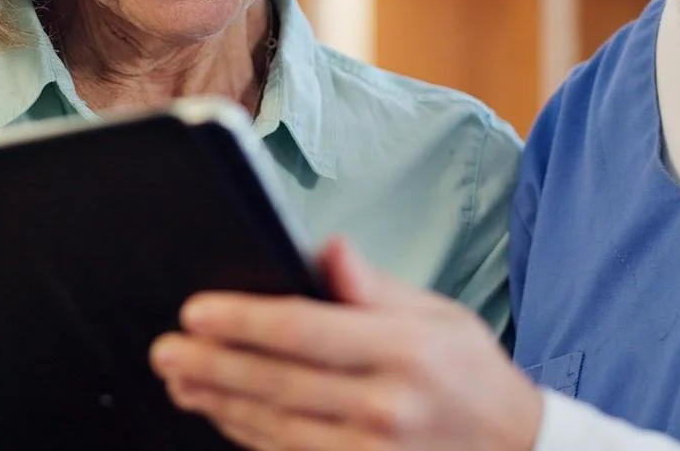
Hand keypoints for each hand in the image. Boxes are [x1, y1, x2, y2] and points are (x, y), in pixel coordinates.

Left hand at [150, 238, 542, 450]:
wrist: (515, 450)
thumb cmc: (470, 374)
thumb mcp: (438, 313)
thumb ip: (373, 286)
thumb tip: (328, 248)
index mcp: (405, 349)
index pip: (305, 330)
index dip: (242, 321)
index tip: (195, 311)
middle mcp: (386, 405)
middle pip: (277, 383)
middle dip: (211, 365)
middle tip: (165, 351)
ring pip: (274, 427)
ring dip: (218, 403)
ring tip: (179, 381)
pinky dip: (248, 435)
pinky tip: (222, 413)